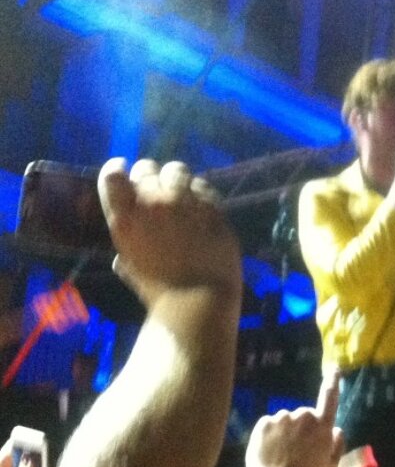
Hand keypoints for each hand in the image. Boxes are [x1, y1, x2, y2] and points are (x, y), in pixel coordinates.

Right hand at [98, 159, 241, 306]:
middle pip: (146, 167)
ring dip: (176, 179)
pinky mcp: (211, 207)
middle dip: (149, 175)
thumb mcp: (132, 268)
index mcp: (124, 219)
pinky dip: (199, 192)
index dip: (117, 170)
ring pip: (177, 170)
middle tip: (157, 189)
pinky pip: (202, 185)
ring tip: (181, 193)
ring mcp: (183, 203)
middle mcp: (151, 203)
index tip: (124, 172)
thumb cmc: (160, 291)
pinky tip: (200, 205)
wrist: (198, 299)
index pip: (112, 175)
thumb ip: (126, 252)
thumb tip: (121, 258)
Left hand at [244, 371, 341, 466]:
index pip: (329, 398)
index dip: (333, 382)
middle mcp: (303, 416)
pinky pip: (270, 425)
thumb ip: (337, 444)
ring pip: (286, 421)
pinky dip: (271, 435)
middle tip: (298, 451)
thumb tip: (336, 429)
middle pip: (305, 415)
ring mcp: (282, 418)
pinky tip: (270, 452)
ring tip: (282, 455)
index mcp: (322, 426)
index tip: (334, 368)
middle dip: (303, 428)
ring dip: (286, 433)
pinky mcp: (264, 423)